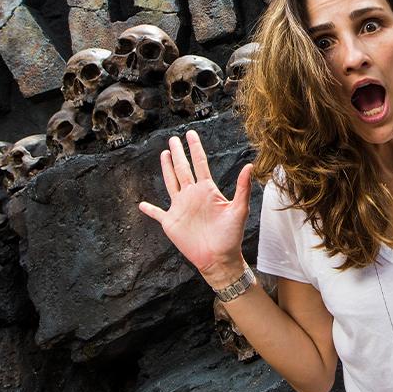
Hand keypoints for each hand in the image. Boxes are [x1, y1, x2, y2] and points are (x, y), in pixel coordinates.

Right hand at [138, 130, 252, 282]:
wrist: (219, 258)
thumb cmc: (231, 235)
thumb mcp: (239, 209)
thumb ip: (242, 187)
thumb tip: (250, 165)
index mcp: (207, 190)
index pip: (199, 163)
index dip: (195, 148)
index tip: (191, 134)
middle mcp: (192, 195)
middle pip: (182, 169)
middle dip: (178, 153)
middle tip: (173, 138)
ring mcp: (180, 207)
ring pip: (170, 182)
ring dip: (166, 169)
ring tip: (164, 155)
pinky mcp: (171, 222)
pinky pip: (157, 213)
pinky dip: (150, 209)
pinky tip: (142, 204)